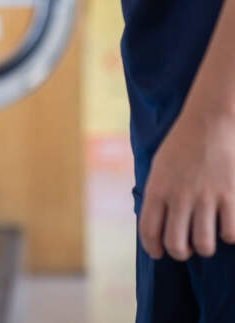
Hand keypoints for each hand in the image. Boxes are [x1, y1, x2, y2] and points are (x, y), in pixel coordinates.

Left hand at [138, 100, 234, 259]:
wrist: (208, 121)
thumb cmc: (181, 145)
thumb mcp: (158, 167)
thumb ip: (157, 195)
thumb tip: (157, 224)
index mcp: (157, 188)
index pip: (149, 231)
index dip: (153, 248)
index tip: (158, 253)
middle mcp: (180, 196)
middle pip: (176, 245)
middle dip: (180, 254)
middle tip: (186, 248)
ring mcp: (206, 197)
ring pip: (205, 245)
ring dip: (205, 248)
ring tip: (205, 239)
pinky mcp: (230, 195)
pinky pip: (231, 233)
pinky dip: (229, 235)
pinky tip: (225, 226)